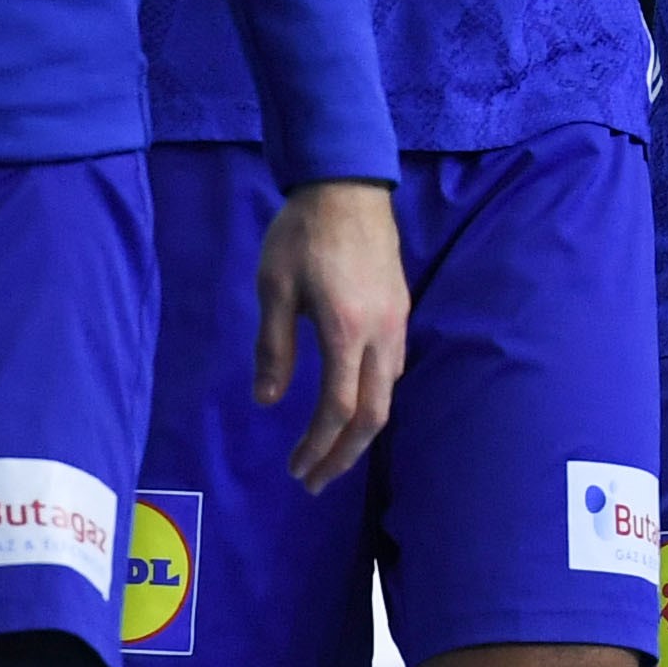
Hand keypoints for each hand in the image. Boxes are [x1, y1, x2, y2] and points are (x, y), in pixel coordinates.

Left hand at [254, 179, 409, 488]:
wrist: (348, 185)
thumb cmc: (302, 233)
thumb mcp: (273, 287)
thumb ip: (273, 347)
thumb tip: (267, 401)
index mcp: (345, 329)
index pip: (338, 407)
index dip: (318, 445)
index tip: (295, 469)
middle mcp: (381, 334)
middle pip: (374, 414)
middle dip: (344, 455)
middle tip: (315, 481)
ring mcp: (397, 323)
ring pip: (388, 395)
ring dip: (361, 432)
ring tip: (331, 452)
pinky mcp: (400, 313)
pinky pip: (393, 371)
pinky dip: (373, 401)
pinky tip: (352, 406)